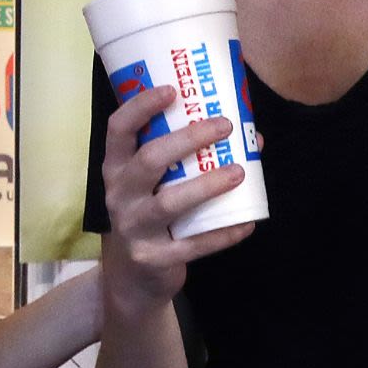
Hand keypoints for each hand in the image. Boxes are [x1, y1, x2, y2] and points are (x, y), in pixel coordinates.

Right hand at [99, 85, 253, 326]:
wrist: (133, 277)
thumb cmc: (149, 213)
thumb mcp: (150, 185)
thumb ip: (184, 158)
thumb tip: (250, 135)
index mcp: (116, 168)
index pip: (118, 129)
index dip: (141, 106)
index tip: (172, 89)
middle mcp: (119, 194)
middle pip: (149, 160)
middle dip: (188, 139)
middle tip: (225, 126)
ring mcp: (134, 227)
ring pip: (170, 202)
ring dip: (207, 185)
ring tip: (239, 172)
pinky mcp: (154, 257)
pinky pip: (192, 244)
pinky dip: (222, 233)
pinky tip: (247, 223)